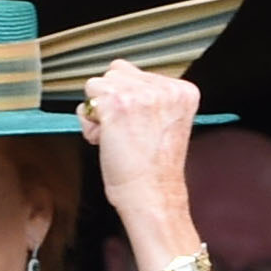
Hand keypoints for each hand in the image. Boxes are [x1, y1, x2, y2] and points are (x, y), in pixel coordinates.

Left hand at [78, 60, 204, 255]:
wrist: (153, 196)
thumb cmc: (156, 172)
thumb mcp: (168, 124)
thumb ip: (152, 99)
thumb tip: (120, 81)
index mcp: (184, 91)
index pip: (139, 74)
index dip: (131, 101)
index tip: (139, 127)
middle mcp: (164, 88)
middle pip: (117, 73)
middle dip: (113, 101)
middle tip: (126, 133)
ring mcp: (140, 93)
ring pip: (100, 84)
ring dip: (100, 110)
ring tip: (117, 137)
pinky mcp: (117, 103)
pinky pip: (87, 100)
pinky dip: (89, 123)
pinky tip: (105, 141)